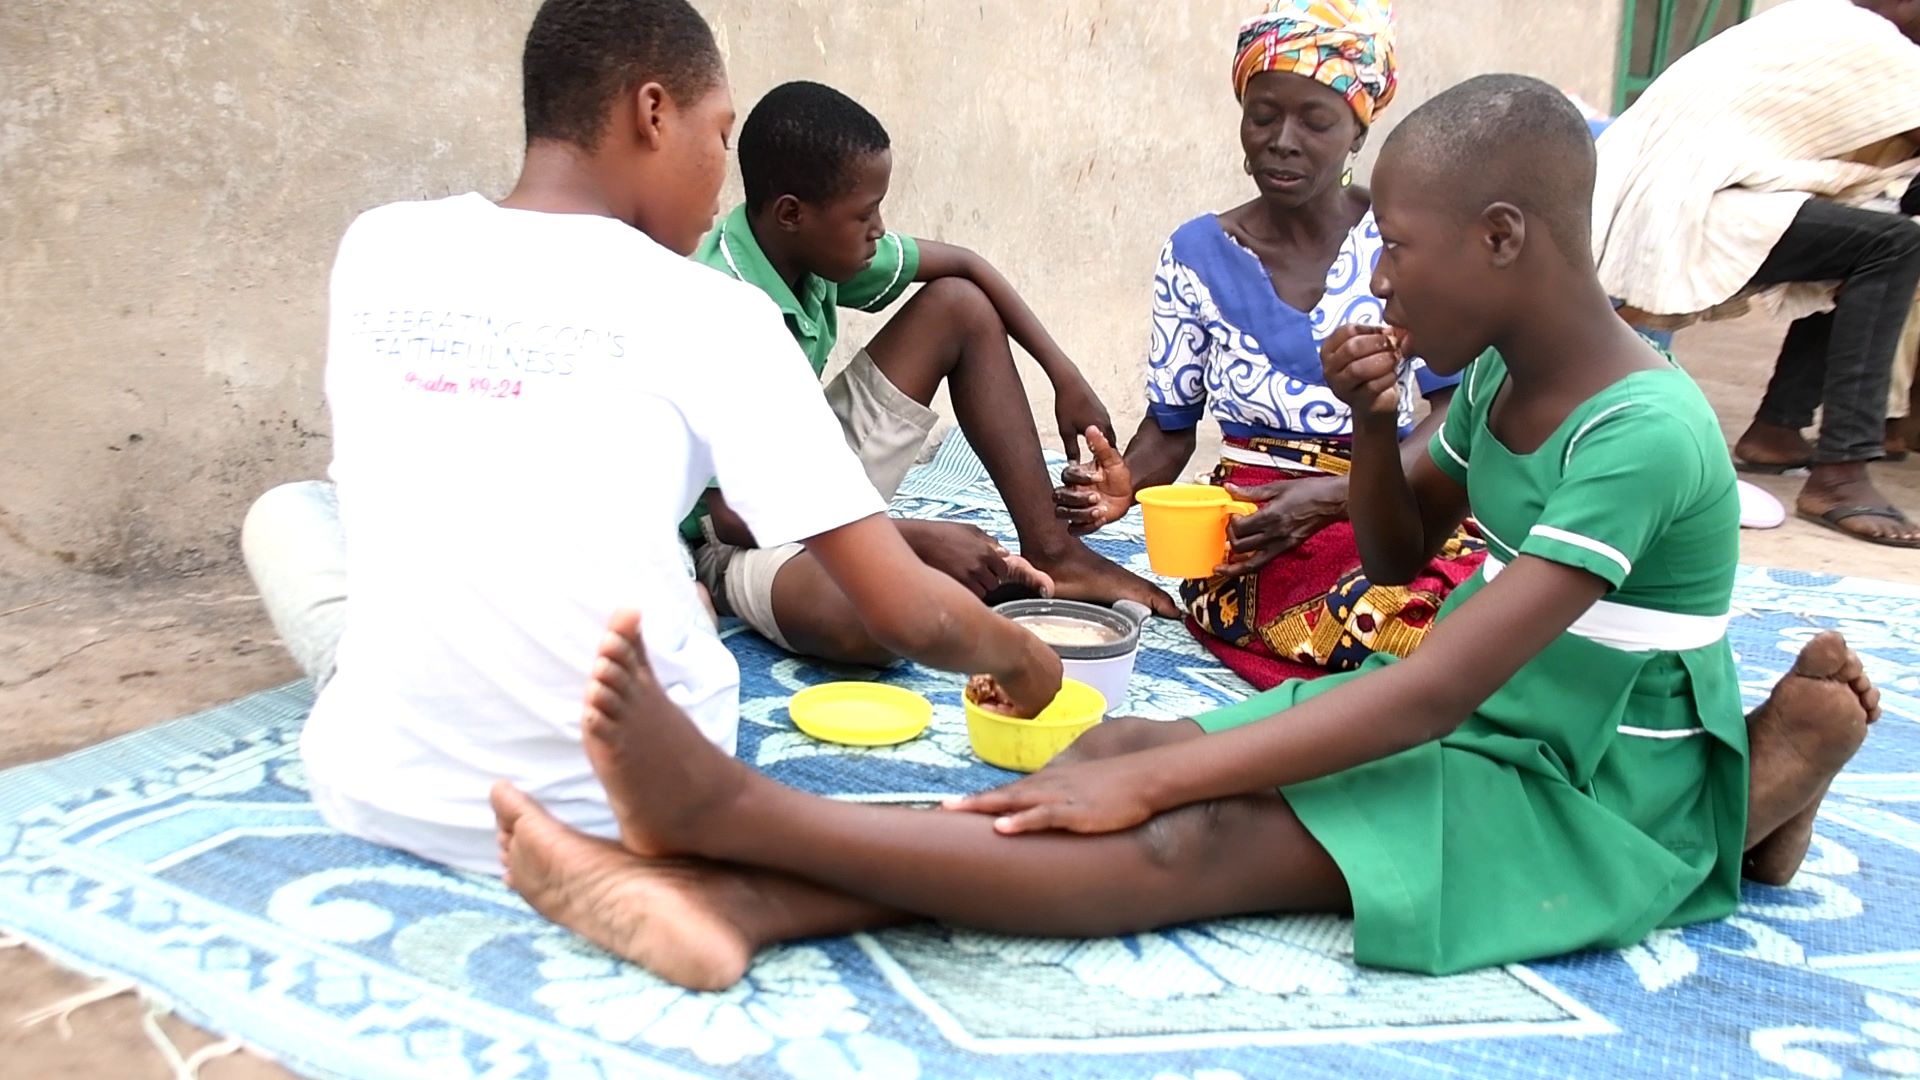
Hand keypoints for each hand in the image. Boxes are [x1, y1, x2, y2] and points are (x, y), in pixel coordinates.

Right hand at [899, 520, 1011, 596]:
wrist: (919, 541)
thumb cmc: (941, 533)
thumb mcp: (969, 530)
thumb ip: (989, 540)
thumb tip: (1004, 551)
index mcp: (985, 551)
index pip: (1003, 569)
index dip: (998, 570)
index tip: (992, 570)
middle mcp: (978, 566)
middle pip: (994, 583)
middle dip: (988, 580)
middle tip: (977, 575)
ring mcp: (966, 579)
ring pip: (982, 593)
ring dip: (977, 588)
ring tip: (966, 580)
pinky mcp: (954, 587)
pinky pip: (968, 597)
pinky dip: (966, 593)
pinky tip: (959, 584)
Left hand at [943, 754, 1156, 834]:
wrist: (1148, 777)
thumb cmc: (1120, 786)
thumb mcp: (1085, 791)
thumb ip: (1064, 799)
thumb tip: (1049, 813)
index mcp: (1051, 783)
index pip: (1009, 791)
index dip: (982, 799)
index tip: (955, 806)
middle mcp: (1050, 787)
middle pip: (1003, 793)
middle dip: (972, 802)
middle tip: (940, 808)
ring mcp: (1062, 798)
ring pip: (1015, 801)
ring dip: (985, 806)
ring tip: (955, 811)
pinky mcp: (1078, 812)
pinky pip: (1044, 816)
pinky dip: (1021, 821)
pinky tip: (1002, 827)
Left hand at [1052, 373, 1115, 461]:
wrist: (1069, 381)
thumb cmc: (1067, 405)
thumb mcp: (1066, 431)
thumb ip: (1071, 450)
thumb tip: (1073, 466)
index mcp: (1101, 430)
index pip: (1110, 453)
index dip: (1108, 464)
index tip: (1104, 473)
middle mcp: (1107, 422)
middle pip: (1111, 444)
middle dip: (1107, 455)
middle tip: (1102, 467)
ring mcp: (1105, 414)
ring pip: (1108, 434)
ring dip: (1104, 443)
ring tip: (1097, 453)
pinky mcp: (1101, 408)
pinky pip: (1104, 425)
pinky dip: (1101, 433)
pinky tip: (1092, 435)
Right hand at [1053, 428, 1132, 534]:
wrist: (1127, 492)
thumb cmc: (1117, 474)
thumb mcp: (1112, 459)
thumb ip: (1101, 445)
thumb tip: (1092, 428)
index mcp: (1075, 476)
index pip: (1066, 475)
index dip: (1080, 477)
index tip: (1098, 477)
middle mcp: (1071, 491)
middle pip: (1058, 496)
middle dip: (1076, 498)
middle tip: (1097, 497)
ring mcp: (1075, 508)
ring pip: (1062, 513)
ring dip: (1079, 514)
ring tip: (1100, 511)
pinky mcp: (1082, 522)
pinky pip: (1073, 529)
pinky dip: (1085, 527)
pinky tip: (1101, 520)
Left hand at [1218, 475, 1349, 574]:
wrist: (1332, 502)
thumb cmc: (1309, 491)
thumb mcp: (1277, 487)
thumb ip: (1250, 491)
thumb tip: (1230, 488)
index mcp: (1271, 516)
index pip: (1240, 528)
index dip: (1231, 523)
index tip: (1232, 516)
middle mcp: (1275, 534)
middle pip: (1241, 546)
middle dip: (1230, 539)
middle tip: (1229, 531)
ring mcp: (1281, 544)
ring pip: (1251, 564)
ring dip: (1233, 566)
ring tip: (1221, 568)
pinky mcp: (1287, 549)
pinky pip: (1264, 562)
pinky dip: (1249, 565)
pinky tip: (1241, 563)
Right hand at [1321, 323, 1404, 424]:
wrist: (1374, 400)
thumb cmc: (1369, 368)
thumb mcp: (1368, 348)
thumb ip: (1376, 336)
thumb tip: (1390, 331)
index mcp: (1330, 349)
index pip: (1347, 331)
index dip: (1370, 329)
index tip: (1385, 332)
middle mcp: (1330, 368)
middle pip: (1351, 349)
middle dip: (1377, 343)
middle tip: (1394, 344)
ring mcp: (1340, 386)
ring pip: (1358, 369)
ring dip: (1382, 360)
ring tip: (1396, 358)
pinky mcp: (1356, 400)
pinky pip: (1372, 387)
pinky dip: (1387, 378)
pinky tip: (1394, 374)